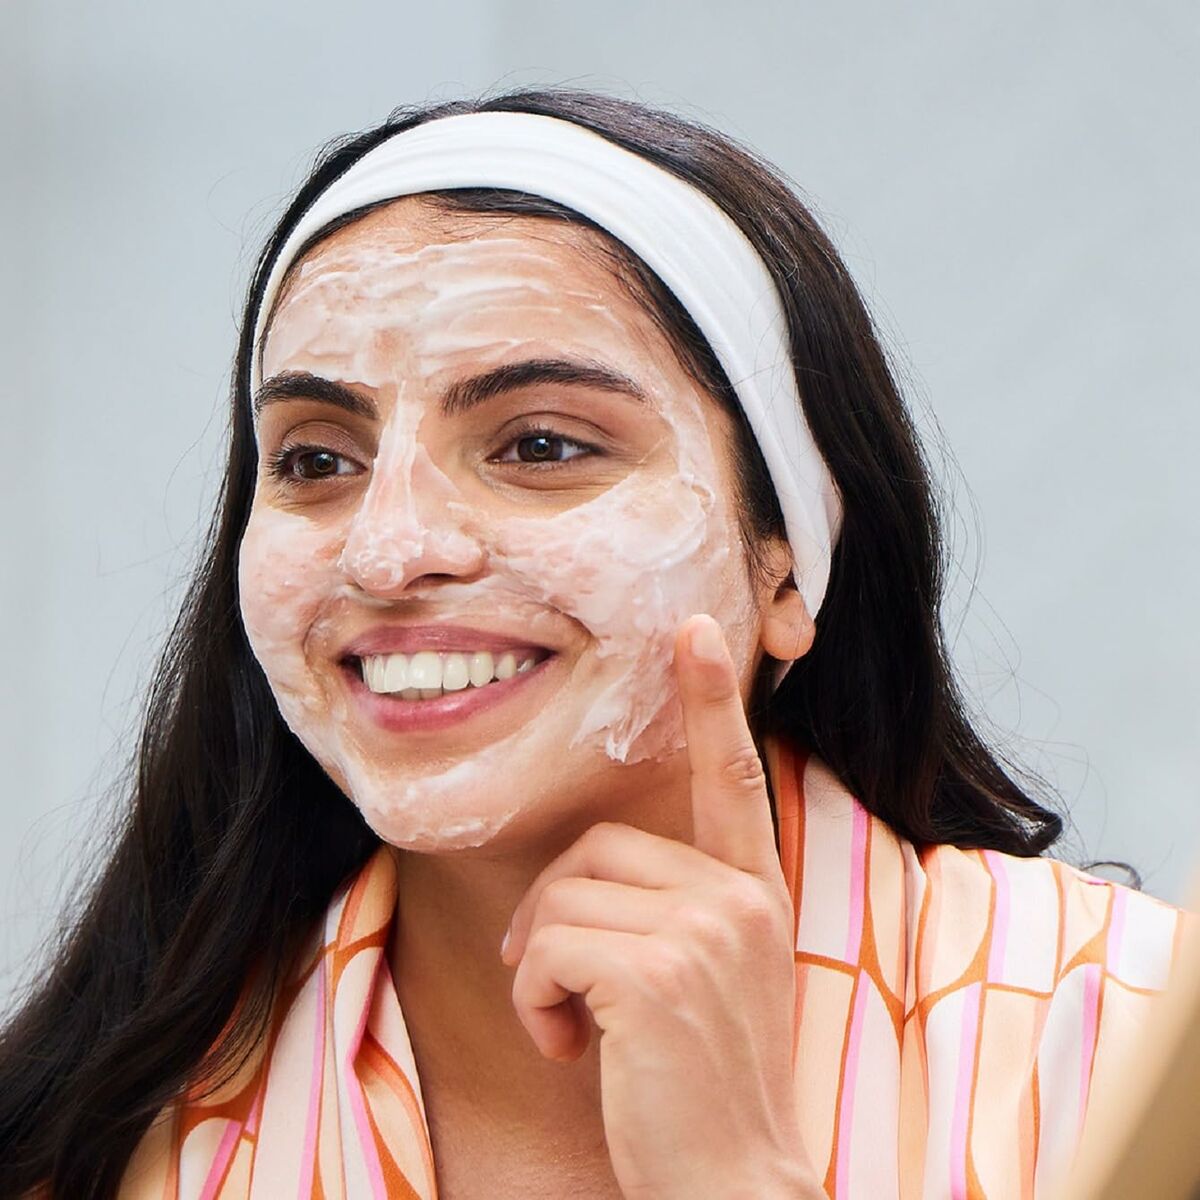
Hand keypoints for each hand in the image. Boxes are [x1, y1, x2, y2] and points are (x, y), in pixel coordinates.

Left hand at [501, 614, 821, 1198]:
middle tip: (562, 989)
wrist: (735, 1186)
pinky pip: (549, 944)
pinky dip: (535, 1000)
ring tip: (579, 1030)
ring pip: (564, 896)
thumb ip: (671, 912)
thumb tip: (578, 881)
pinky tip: (572, 1049)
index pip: (734, 778)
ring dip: (543, 970)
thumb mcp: (704, 983)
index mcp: (754, 894)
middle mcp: (741, 899)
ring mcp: (706, 930)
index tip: (698, 629)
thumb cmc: (701, 1088)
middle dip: (555, 916)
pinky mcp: (656, 971)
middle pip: (598, 848)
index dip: (713, 700)